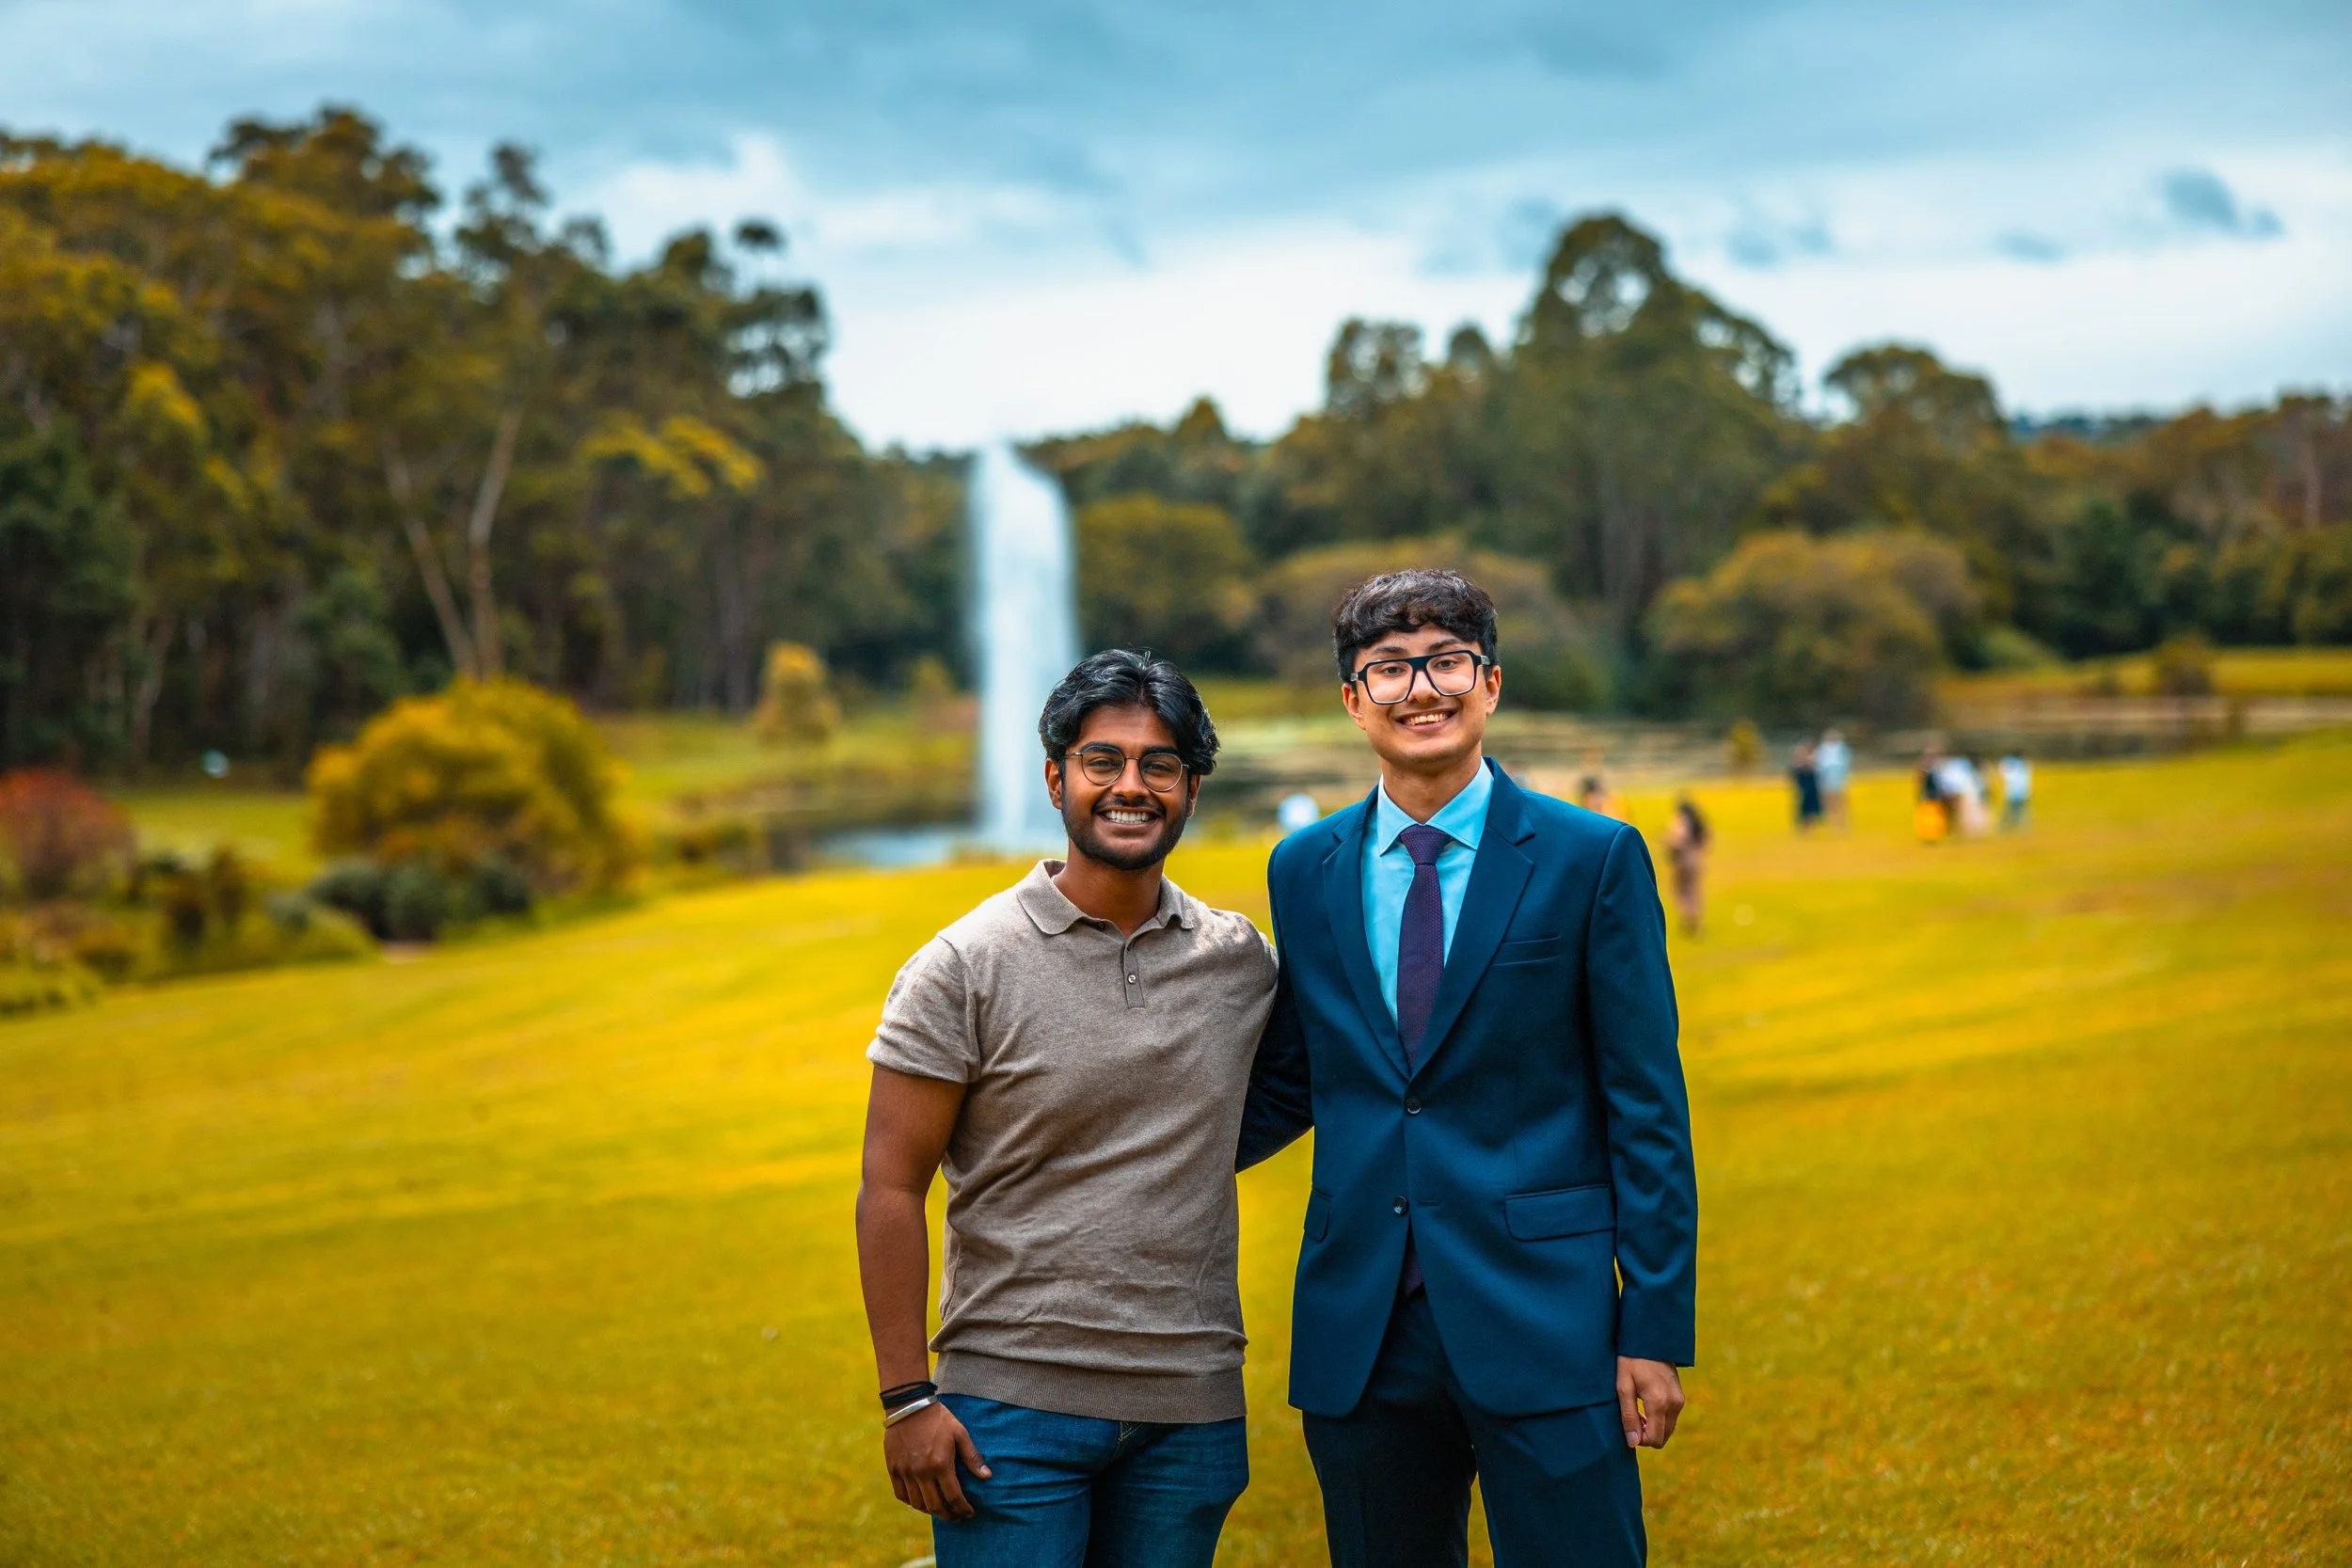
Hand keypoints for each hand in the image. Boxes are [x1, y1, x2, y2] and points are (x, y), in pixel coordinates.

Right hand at [883, 1402, 990, 1518]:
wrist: (909, 1405)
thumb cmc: (938, 1419)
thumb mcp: (960, 1433)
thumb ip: (972, 1457)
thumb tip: (987, 1476)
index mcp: (941, 1464)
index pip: (954, 1497)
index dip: (963, 1509)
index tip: (969, 1513)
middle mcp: (922, 1472)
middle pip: (935, 1506)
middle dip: (949, 1516)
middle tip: (957, 1517)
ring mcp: (906, 1472)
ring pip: (918, 1504)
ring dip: (931, 1511)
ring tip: (940, 1510)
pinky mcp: (893, 1469)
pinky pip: (901, 1495)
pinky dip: (911, 1502)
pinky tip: (920, 1501)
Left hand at [1616, 1357, 1684, 1449]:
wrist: (1650, 1339)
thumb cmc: (1631, 1360)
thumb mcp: (1623, 1386)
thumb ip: (1628, 1416)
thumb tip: (1632, 1442)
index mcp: (1659, 1402)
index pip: (1654, 1439)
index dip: (1639, 1440)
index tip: (1628, 1426)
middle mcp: (1674, 1404)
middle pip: (1663, 1438)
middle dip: (1646, 1434)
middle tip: (1632, 1418)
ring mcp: (1680, 1401)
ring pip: (1667, 1430)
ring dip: (1652, 1427)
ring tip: (1637, 1410)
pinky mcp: (1681, 1397)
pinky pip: (1671, 1419)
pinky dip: (1659, 1419)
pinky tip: (1645, 1405)